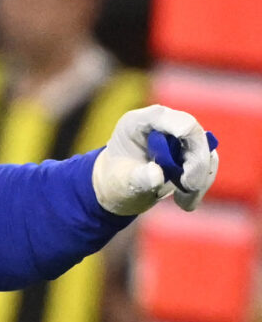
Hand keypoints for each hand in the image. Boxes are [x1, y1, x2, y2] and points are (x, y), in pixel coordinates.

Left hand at [92, 105, 219, 214]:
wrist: (119, 188)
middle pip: (195, 135)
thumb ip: (137, 178)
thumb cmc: (116, 181)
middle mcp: (162, 123)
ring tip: (184, 203)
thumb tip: (157, 175)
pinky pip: (206, 165)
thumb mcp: (121, 183)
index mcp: (138, 122)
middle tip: (188, 189)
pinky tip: (186, 203)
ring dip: (200, 180)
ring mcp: (178, 135)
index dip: (186, 133)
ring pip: (205, 152)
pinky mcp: (191, 150)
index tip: (188, 163)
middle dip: (197, 165)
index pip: (170, 118)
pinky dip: (200, 185)